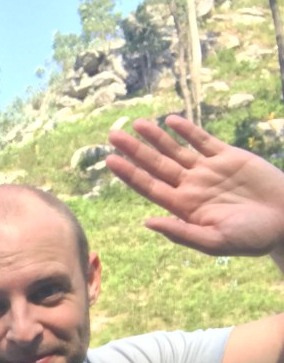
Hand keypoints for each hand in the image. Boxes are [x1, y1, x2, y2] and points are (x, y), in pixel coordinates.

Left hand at [107, 115, 283, 257]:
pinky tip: (170, 121)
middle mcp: (191, 186)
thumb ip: (180, 232)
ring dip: (155, 137)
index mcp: (184, 207)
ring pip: (176, 149)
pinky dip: (188, 130)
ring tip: (135, 124)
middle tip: (112, 135)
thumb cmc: (252, 238)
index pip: (149, 186)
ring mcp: (209, 170)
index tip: (110, 160)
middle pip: (156, 164)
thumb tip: (146, 222)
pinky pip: (203, 140)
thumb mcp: (214, 241)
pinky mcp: (229, 157)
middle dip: (134, 150)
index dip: (129, 173)